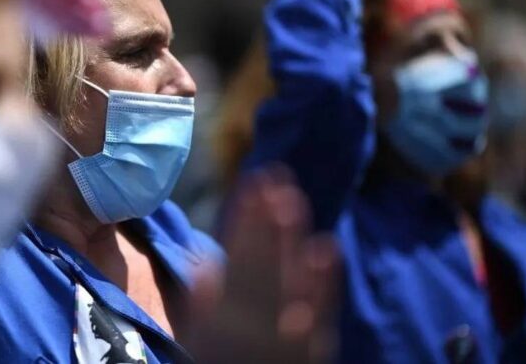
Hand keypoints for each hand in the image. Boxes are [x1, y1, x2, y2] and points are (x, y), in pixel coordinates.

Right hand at [183, 167, 339, 363]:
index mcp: (221, 315)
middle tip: (276, 178)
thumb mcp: (197, 341)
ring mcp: (282, 334)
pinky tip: (327, 248)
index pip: (232, 256)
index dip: (243, 218)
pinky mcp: (310, 350)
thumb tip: (208, 265)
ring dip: (289, 239)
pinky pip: (317, 314)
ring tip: (294, 200)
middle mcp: (249, 321)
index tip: (252, 182)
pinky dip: (323, 282)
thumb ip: (203, 306)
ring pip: (285, 279)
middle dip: (265, 219)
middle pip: (258, 261)